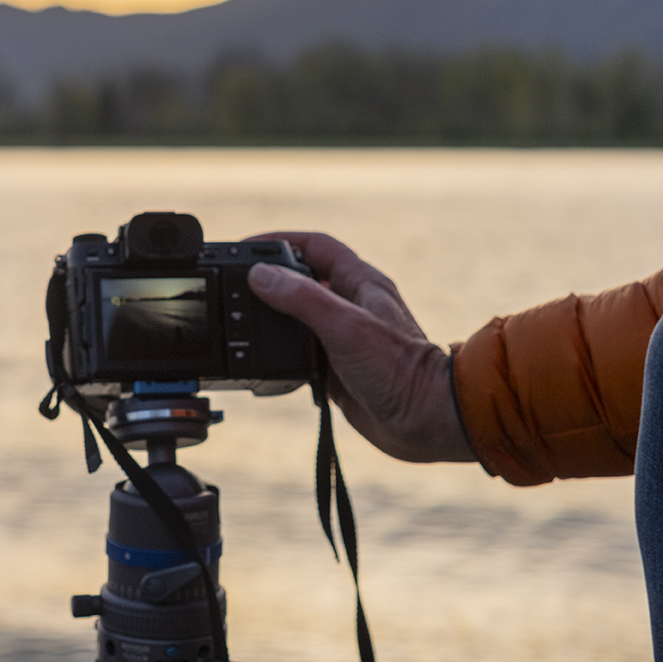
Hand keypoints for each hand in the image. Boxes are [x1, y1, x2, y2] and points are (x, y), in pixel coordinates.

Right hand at [247, 231, 475, 463]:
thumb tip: (260, 275)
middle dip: (270, 278)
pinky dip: (280, 353)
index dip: (280, 240)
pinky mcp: (337, 369)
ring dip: (273, 317)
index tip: (246, 246)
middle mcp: (351, 305)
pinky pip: (301, 353)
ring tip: (243, 321)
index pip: (315, 246)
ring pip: (299, 317)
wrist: (426, 421)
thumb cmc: (400, 370)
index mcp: (360, 282)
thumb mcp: (346, 326)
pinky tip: (265, 361)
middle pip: (303, 278)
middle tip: (236, 284)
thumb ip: (302, 298)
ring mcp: (344, 338)